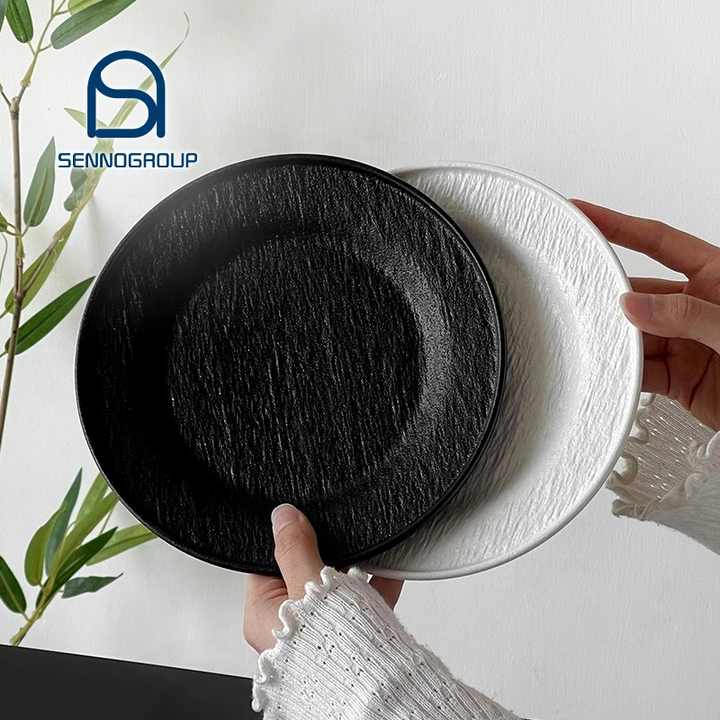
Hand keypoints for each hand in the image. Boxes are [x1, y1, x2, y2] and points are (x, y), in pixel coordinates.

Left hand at [243, 504, 403, 652]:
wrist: (380, 688)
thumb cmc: (333, 650)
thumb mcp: (309, 583)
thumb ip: (294, 548)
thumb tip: (282, 518)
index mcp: (263, 617)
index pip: (267, 564)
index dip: (286, 540)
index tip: (303, 523)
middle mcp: (288, 630)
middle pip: (303, 574)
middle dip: (325, 554)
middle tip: (337, 539)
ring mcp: (321, 635)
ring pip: (336, 590)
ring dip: (353, 570)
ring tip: (366, 553)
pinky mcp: (352, 640)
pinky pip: (362, 602)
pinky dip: (375, 585)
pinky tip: (388, 567)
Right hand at [573, 200, 719, 429]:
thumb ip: (687, 314)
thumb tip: (635, 306)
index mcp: (717, 276)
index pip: (658, 242)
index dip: (620, 226)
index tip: (587, 214)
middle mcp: (696, 307)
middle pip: (640, 295)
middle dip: (611, 299)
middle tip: (581, 298)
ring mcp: (686, 343)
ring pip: (635, 336)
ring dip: (616, 342)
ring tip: (599, 343)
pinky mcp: (681, 378)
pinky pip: (642, 372)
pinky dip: (625, 374)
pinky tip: (616, 371)